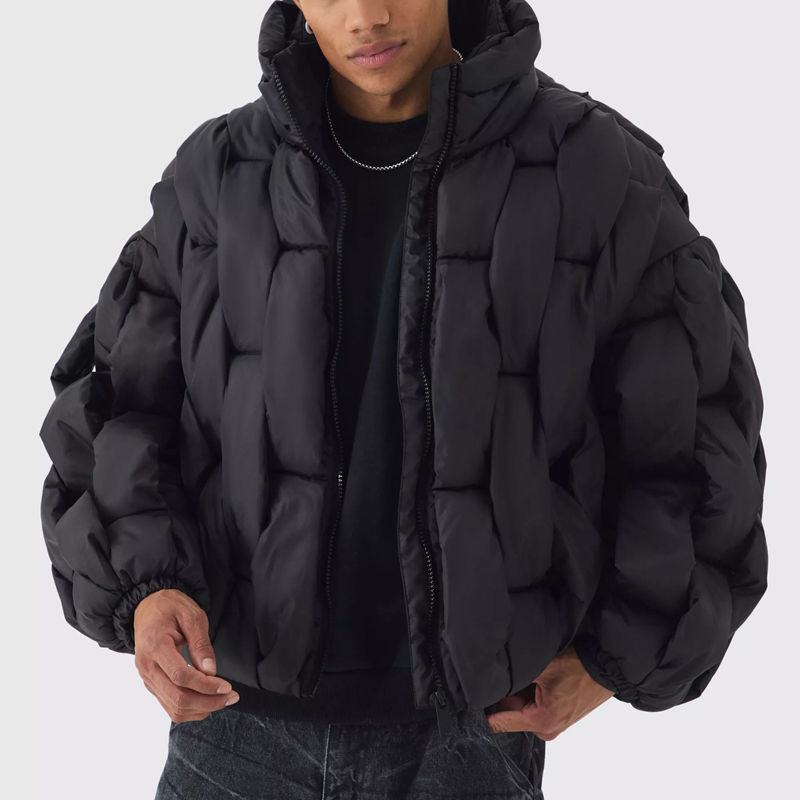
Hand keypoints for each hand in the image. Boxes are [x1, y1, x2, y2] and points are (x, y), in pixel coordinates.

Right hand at [133, 588, 239, 720]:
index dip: (206, 686)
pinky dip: (190, 709)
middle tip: (231, 696)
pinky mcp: (151, 683)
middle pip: (177, 698)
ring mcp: (147, 677)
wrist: (148, 607)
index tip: (227, 686)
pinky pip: (169, 705)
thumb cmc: (171, 608)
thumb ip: (201, 644)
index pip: (181, 676)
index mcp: (155, 646)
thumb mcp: (192, 616)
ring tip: (222, 700)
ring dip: (201, 709)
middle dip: (208, 702)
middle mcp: (147, 667)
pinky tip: (207, 700)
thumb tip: (210, 671)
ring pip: (173, 708)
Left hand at [485, 645, 613, 738]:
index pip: (499, 722)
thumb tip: (489, 678)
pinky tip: (541, 679)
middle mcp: (546, 730)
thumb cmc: (578, 667)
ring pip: (524, 709)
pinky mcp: (560, 719)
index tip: (475, 695)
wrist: (606, 668)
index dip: (485, 707)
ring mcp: (554, 726)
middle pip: (512, 713)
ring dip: (523, 692)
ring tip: (534, 675)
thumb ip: (513, 677)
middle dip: (509, 694)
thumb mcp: (541, 667)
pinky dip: (534, 694)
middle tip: (518, 673)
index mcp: (539, 722)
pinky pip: (536, 707)